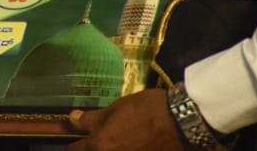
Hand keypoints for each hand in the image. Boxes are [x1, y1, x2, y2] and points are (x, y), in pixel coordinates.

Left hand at [68, 89, 185, 150]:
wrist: (184, 122)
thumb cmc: (146, 110)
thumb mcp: (115, 109)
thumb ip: (91, 119)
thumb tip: (72, 119)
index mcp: (101, 146)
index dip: (72, 145)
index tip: (74, 139)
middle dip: (90, 149)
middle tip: (96, 140)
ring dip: (108, 150)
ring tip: (116, 142)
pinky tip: (131, 146)